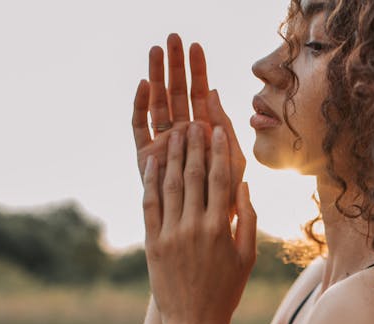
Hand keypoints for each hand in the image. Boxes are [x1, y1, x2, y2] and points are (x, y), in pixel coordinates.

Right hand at [133, 34, 246, 209]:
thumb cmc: (226, 202)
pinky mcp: (145, 158)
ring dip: (157, 77)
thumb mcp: (233, 160)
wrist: (206, 234)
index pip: (199, 94)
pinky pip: (140, 127)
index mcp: (204, 133)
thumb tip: (213, 91)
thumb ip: (225, 127)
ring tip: (156, 49)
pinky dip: (140, 105)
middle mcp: (182, 135)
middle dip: (175, 66)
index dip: (198, 70)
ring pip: (158, 104)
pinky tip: (144, 83)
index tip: (196, 46)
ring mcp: (162, 144)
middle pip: (176, 93)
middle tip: (172, 38)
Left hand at [141, 122, 256, 323]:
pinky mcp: (153, 243)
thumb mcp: (246, 256)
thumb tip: (244, 186)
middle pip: (192, 175)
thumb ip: (247, 220)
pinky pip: (150, 205)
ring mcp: (170, 234)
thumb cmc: (226, 291)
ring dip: (171, 156)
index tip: (218, 130)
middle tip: (194, 121)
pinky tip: (151, 164)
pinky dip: (150, 182)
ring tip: (174, 134)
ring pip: (169, 186)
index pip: (219, 179)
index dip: (218, 151)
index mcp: (220, 228)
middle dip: (194, 146)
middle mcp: (194, 227)